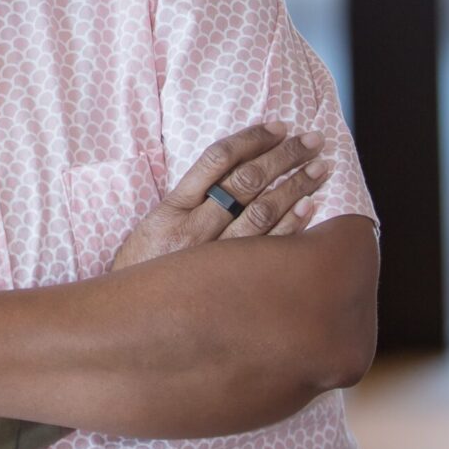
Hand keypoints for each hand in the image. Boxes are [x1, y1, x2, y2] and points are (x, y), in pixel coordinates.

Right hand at [109, 123, 332, 270]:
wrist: (127, 322)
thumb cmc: (145, 268)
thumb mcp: (154, 225)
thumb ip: (190, 200)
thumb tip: (235, 168)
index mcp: (174, 208)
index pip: (218, 159)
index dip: (252, 139)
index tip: (279, 126)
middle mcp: (194, 230)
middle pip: (247, 182)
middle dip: (284, 156)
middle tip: (313, 140)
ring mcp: (214, 259)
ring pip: (262, 213)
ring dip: (296, 186)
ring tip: (321, 167)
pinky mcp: (228, 283)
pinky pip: (267, 251)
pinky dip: (291, 226)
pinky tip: (310, 206)